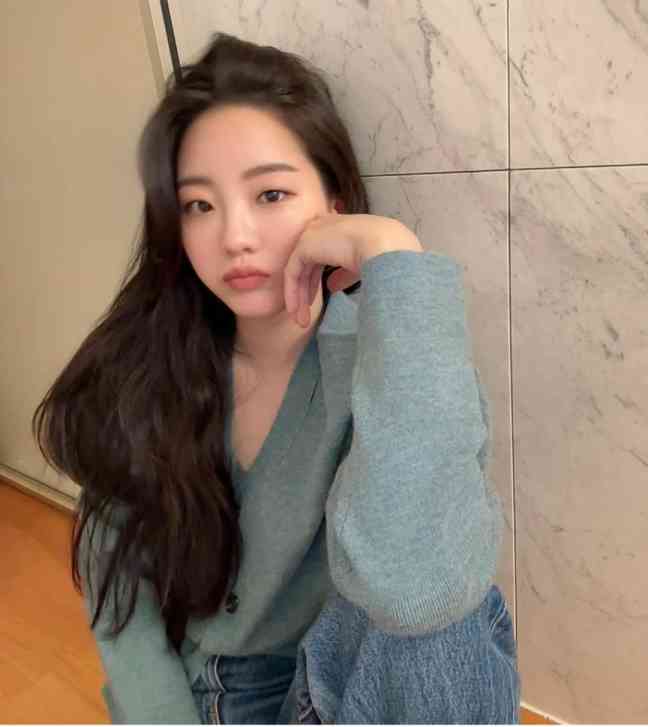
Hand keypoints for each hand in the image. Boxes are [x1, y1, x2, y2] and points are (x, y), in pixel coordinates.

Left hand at [284, 211, 421, 327]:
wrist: (385, 247)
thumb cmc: (384, 255)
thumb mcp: (360, 265)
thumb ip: (344, 273)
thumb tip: (331, 286)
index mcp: (337, 229)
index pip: (321, 256)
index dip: (316, 280)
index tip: (316, 301)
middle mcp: (322, 228)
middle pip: (308, 265)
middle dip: (305, 292)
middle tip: (304, 317)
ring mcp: (311, 235)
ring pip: (298, 270)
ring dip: (298, 297)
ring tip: (301, 321)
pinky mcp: (304, 246)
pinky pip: (292, 272)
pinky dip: (292, 292)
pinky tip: (295, 311)